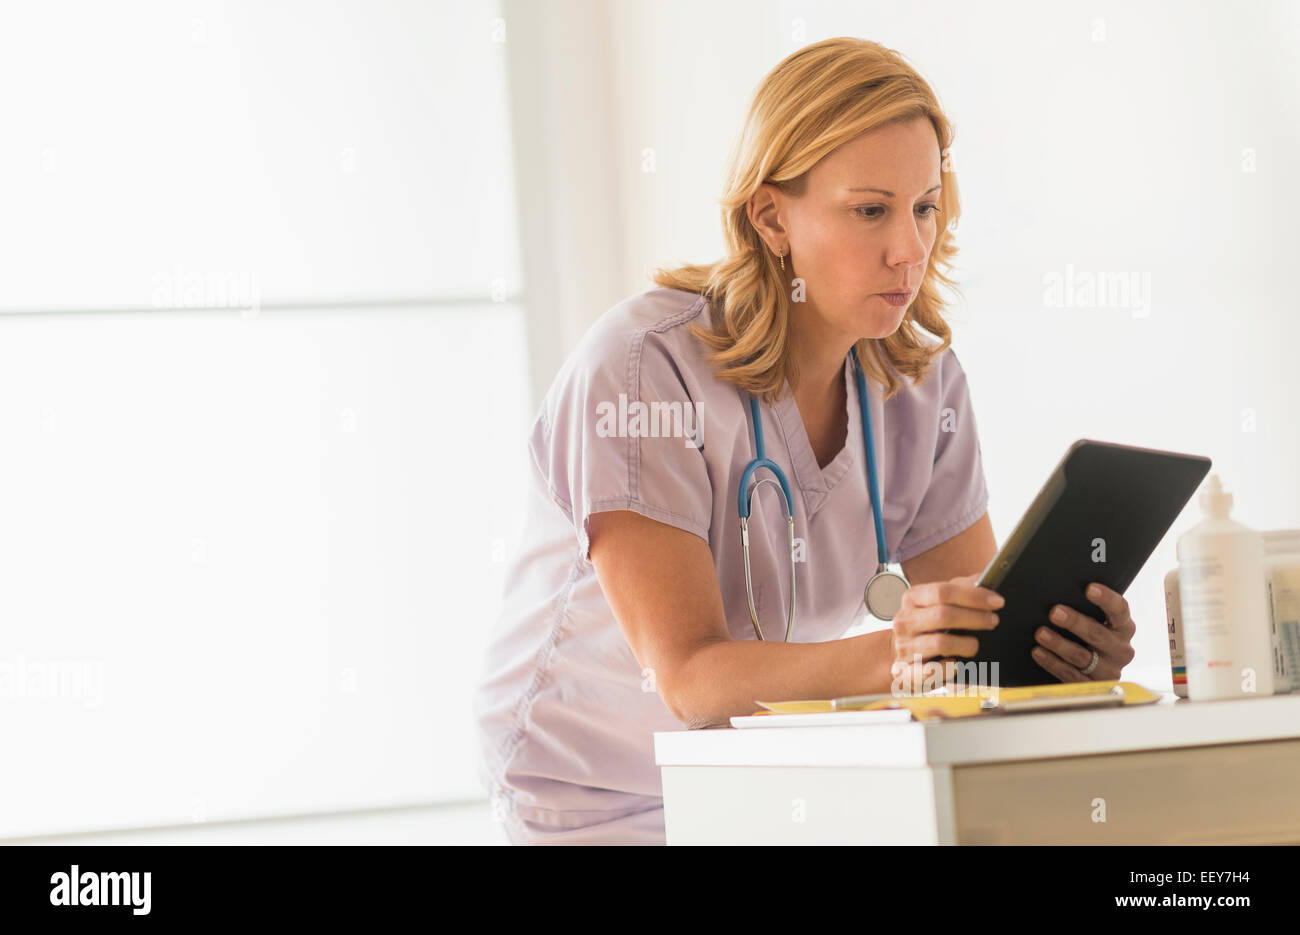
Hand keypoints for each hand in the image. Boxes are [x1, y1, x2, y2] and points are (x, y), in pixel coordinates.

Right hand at [890, 573, 1003, 693]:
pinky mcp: (906, 671)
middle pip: (943, 615)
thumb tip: (984, 578)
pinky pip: (932, 671)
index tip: (998, 602)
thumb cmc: (928, 625)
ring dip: (967, 644)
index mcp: (913, 598)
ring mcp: (904, 647)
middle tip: (993, 621)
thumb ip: (961, 589)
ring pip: (941, 643)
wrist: (902, 655)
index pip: (943, 592)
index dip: (973, 596)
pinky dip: (949, 668)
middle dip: (975, 618)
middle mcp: (904, 620)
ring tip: (976, 645)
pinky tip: (957, 663)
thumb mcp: (939, 602)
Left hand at [1031, 581, 1136, 681]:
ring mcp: (1109, 671)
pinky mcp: (1093, 687)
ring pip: (1082, 657)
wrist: (1092, 671)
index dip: (1106, 598)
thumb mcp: (1094, 622)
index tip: (1089, 588)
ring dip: (1059, 644)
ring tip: (1040, 633)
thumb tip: (1058, 591)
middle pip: (1098, 634)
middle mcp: (1121, 650)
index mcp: (1124, 628)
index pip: (1119, 610)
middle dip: (1075, 622)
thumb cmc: (1088, 636)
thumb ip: (1084, 609)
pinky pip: (1071, 675)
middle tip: (1055, 612)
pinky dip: (1052, 662)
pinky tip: (1038, 652)